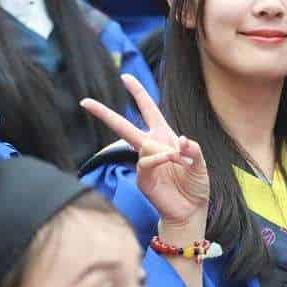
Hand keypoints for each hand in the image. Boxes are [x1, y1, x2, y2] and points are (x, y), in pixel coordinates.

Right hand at [81, 74, 208, 229]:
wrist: (191, 210)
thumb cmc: (196, 184)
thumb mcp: (201, 162)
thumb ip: (194, 149)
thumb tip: (182, 141)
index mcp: (164, 136)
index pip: (148, 109)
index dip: (138, 93)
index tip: (125, 77)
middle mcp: (151, 146)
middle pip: (124, 125)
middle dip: (104, 113)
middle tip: (85, 102)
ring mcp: (144, 162)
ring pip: (142, 144)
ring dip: (165, 150)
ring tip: (181, 161)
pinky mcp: (143, 178)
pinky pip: (145, 161)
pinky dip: (159, 158)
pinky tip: (170, 160)